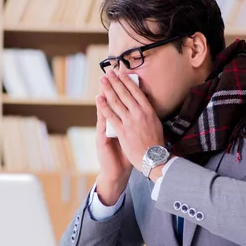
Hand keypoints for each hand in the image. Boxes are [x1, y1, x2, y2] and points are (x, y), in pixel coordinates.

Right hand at [94, 82, 132, 205]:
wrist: (117, 172)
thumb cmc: (127, 156)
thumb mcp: (132, 139)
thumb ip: (135, 126)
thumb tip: (145, 113)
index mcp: (119, 125)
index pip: (120, 104)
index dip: (121, 91)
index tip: (123, 77)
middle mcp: (111, 126)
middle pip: (112, 103)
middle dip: (112, 88)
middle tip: (110, 73)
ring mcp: (105, 131)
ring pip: (105, 109)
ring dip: (105, 95)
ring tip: (104, 82)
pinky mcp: (102, 138)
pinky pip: (102, 122)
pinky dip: (102, 111)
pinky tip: (100, 101)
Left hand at [96, 70, 165, 173]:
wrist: (153, 158)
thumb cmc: (155, 142)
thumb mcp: (156, 123)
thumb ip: (148, 113)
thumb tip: (144, 103)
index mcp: (148, 111)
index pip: (136, 92)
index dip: (127, 81)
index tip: (121, 73)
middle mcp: (139, 113)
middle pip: (124, 93)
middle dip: (115, 81)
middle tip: (108, 72)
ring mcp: (130, 122)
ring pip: (116, 102)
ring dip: (108, 89)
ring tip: (102, 80)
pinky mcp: (122, 131)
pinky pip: (110, 116)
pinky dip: (103, 106)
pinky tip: (98, 98)